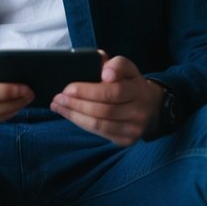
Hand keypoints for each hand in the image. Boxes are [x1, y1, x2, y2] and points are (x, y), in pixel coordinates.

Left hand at [49, 54, 163, 145]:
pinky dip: (81, 123)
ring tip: (58, 106)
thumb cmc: (128, 82)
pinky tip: (69, 115)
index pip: (112, 91)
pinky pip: (100, 133)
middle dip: (76, 104)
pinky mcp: (127, 140)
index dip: (88, 91)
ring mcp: (134, 128)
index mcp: (139, 90)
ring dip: (74, 115)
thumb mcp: (126, 68)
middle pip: (103, 110)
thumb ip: (116, 65)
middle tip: (57, 97)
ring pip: (99, 124)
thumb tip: (106, 73)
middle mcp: (140, 111)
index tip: (68, 88)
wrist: (149, 106)